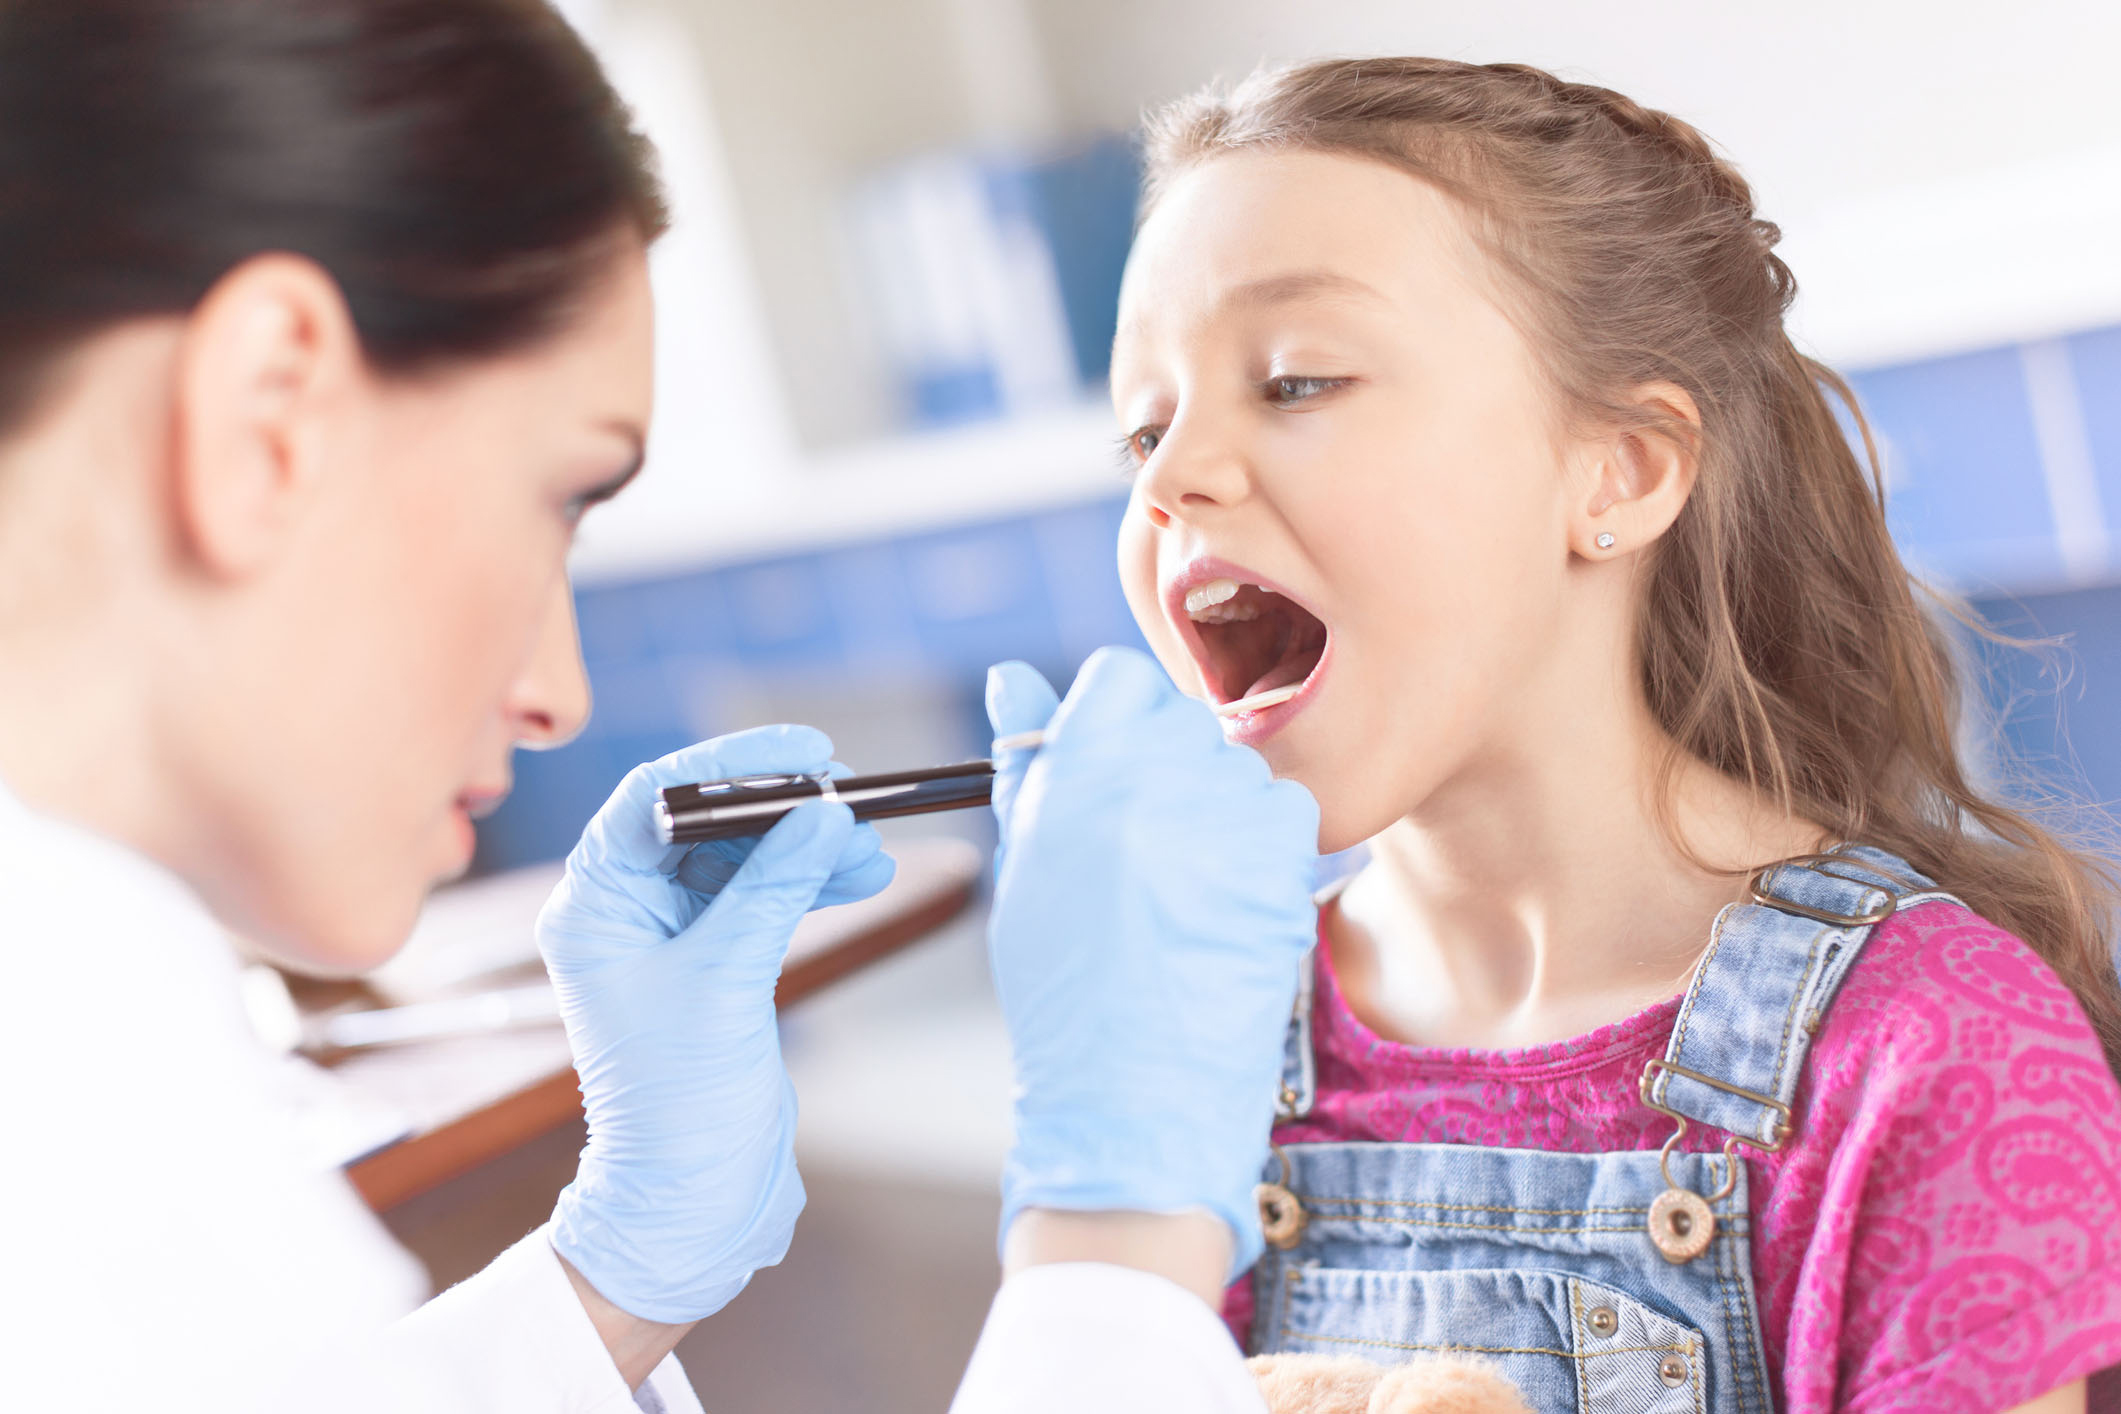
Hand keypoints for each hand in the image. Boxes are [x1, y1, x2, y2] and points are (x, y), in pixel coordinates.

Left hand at [540, 725, 894, 1323]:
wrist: (689, 1198)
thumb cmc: (677, 1104)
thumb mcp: (727, 980)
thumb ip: (775, 889)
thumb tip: (825, 813)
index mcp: (592, 907)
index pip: (653, 798)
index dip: (729, 763)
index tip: (802, 750)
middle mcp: (623, 912)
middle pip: (705, 822)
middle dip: (781, 809)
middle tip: (848, 796)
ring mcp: (668, 938)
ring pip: (743, 859)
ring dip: (807, 848)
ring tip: (869, 847)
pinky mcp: (712, 964)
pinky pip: (763, 897)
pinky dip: (809, 884)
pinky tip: (858, 876)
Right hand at [984, 647, 1319, 1279]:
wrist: (1132, 1099)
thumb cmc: (1066, 989)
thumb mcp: (1026, 867)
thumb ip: (1027, 764)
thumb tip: (1012, 678)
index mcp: (1077, 772)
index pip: (1121, 679)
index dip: (1117, 723)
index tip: (1112, 777)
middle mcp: (1153, 778)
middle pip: (1182, 718)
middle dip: (1168, 768)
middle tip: (1146, 849)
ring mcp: (1225, 817)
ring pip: (1239, 765)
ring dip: (1219, 808)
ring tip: (1184, 889)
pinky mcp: (1283, 860)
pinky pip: (1289, 811)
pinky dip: (1267, 847)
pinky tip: (1228, 902)